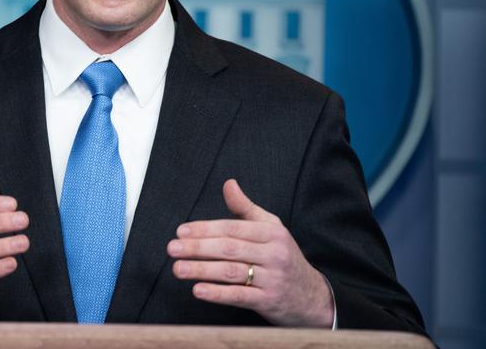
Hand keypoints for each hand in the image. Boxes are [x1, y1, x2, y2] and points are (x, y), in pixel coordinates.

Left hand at [168, 179, 333, 327]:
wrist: (313, 297)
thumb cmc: (284, 257)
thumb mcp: (271, 229)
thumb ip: (246, 208)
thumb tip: (228, 183)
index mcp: (272, 233)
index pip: (233, 228)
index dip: (205, 229)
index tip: (181, 231)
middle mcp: (274, 254)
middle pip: (229, 248)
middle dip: (198, 248)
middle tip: (172, 248)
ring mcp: (273, 278)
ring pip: (231, 272)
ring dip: (201, 270)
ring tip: (178, 268)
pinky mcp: (269, 301)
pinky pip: (240, 296)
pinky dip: (217, 293)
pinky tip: (198, 290)